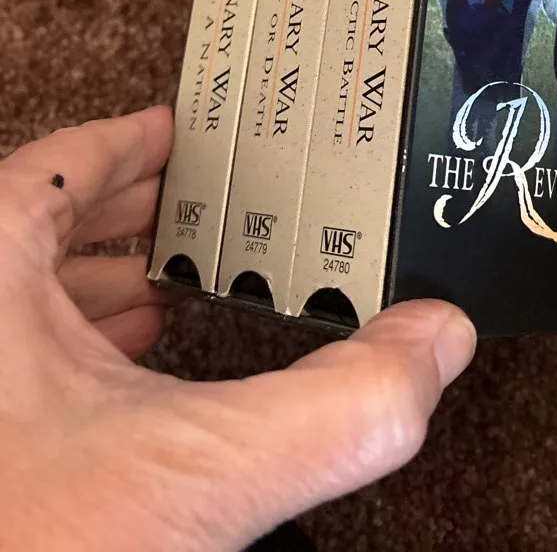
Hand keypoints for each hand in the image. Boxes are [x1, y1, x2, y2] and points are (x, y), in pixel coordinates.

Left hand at [0, 108, 475, 550]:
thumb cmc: (25, 547)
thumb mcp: (202, 470)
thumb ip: (340, 405)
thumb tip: (433, 340)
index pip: (60, 164)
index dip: (127, 140)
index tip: (176, 128)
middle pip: (42, 225)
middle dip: (128, 213)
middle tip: (197, 204)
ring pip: (22, 298)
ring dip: (99, 284)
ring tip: (172, 286)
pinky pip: (20, 365)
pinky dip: (73, 354)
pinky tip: (126, 384)